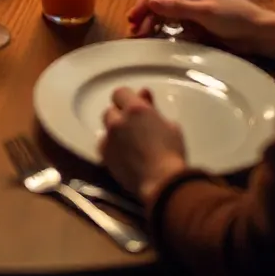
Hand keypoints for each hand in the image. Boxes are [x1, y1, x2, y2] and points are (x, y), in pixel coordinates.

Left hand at [100, 86, 187, 202]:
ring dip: (114, 130)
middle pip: (111, 110)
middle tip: (132, 127)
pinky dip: (110, 146)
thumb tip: (144, 94)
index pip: (120, 93)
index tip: (134, 107)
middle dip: (120, 116)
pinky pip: (103, 145)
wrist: (161, 183)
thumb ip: (153, 108)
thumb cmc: (171, 154)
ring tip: (127, 142)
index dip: (127, 99)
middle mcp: (118, 120)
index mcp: (135, 109)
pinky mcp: (104, 156)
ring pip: (106, 127)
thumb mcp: (170, 126)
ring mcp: (109, 138)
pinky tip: (121, 154)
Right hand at [126, 0, 274, 57]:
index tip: (133, 16)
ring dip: (154, 24)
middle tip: (133, 30)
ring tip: (141, 36)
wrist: (260, 36)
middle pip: (162, 2)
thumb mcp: (205, 11)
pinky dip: (166, 33)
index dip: (146, 1)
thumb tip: (151, 1)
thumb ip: (178, 7)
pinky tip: (156, 40)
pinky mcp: (199, 27)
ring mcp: (195, 12)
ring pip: (168, 16)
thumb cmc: (236, 17)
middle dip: (147, 14)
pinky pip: (177, 28)